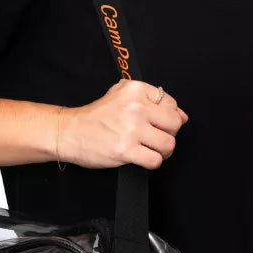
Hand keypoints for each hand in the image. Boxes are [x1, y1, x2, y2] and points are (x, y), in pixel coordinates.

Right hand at [58, 79, 187, 168]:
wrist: (70, 132)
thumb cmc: (96, 117)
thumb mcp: (121, 96)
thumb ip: (153, 101)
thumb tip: (183, 115)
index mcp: (136, 89)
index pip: (171, 104)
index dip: (167, 117)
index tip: (154, 123)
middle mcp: (136, 107)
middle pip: (174, 124)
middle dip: (168, 134)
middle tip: (154, 138)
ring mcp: (132, 129)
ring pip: (168, 144)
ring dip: (161, 151)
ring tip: (148, 149)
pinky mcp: (126, 150)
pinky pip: (155, 160)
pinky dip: (151, 162)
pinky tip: (141, 157)